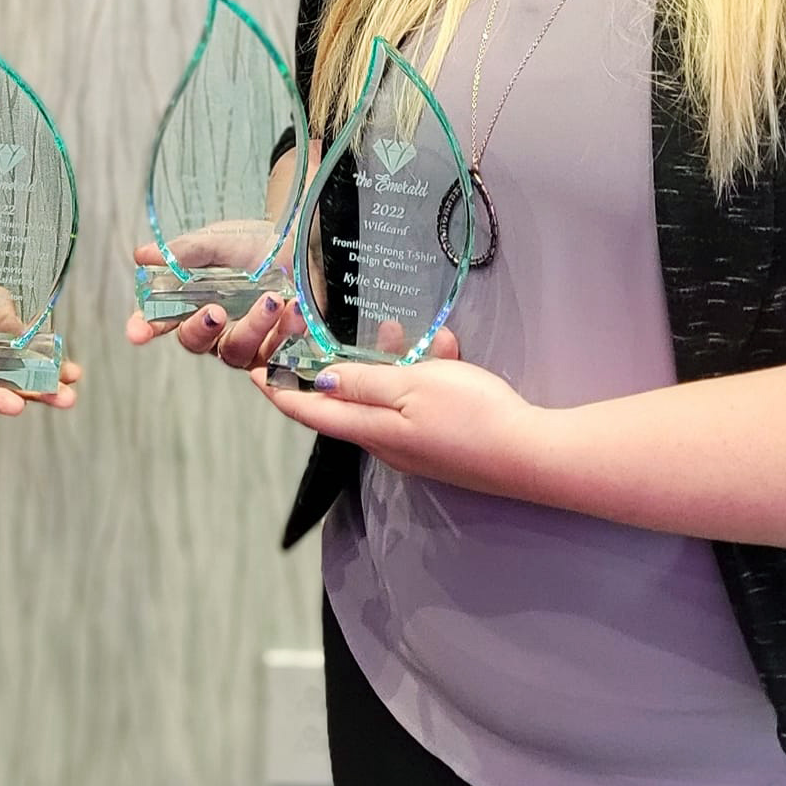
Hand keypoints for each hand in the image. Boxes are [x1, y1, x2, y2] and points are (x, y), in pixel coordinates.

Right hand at [126, 222, 304, 370]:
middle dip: (201, 328)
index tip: (137, 333)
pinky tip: (294, 309)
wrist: (307, 244)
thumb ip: (184, 252)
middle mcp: (216, 326)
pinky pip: (275, 355)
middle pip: (195, 341)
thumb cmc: (259, 244)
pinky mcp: (277, 350)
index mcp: (193, 299)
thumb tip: (142, 256)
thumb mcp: (219, 241)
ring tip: (272, 300)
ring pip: (236, 352)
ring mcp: (246, 341)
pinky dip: (284, 332)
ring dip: (252, 327)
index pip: (160, 318)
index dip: (145, 327)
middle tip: (215, 310)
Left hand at [249, 327, 547, 494]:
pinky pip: (418, 401)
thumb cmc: (469, 415)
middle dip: (330, 370)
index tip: (252, 370)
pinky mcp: (442, 441)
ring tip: (394, 331)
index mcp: (370, 430)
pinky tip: (446, 347)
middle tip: (314, 338)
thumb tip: (318, 383)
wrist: (532, 454)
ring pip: (385, 396)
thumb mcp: (410, 387)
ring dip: (385, 364)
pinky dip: (424, 373)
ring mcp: (415, 446)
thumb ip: (363, 383)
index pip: (309, 411)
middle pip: (343, 404)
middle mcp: (386, 444)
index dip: (279, 390)